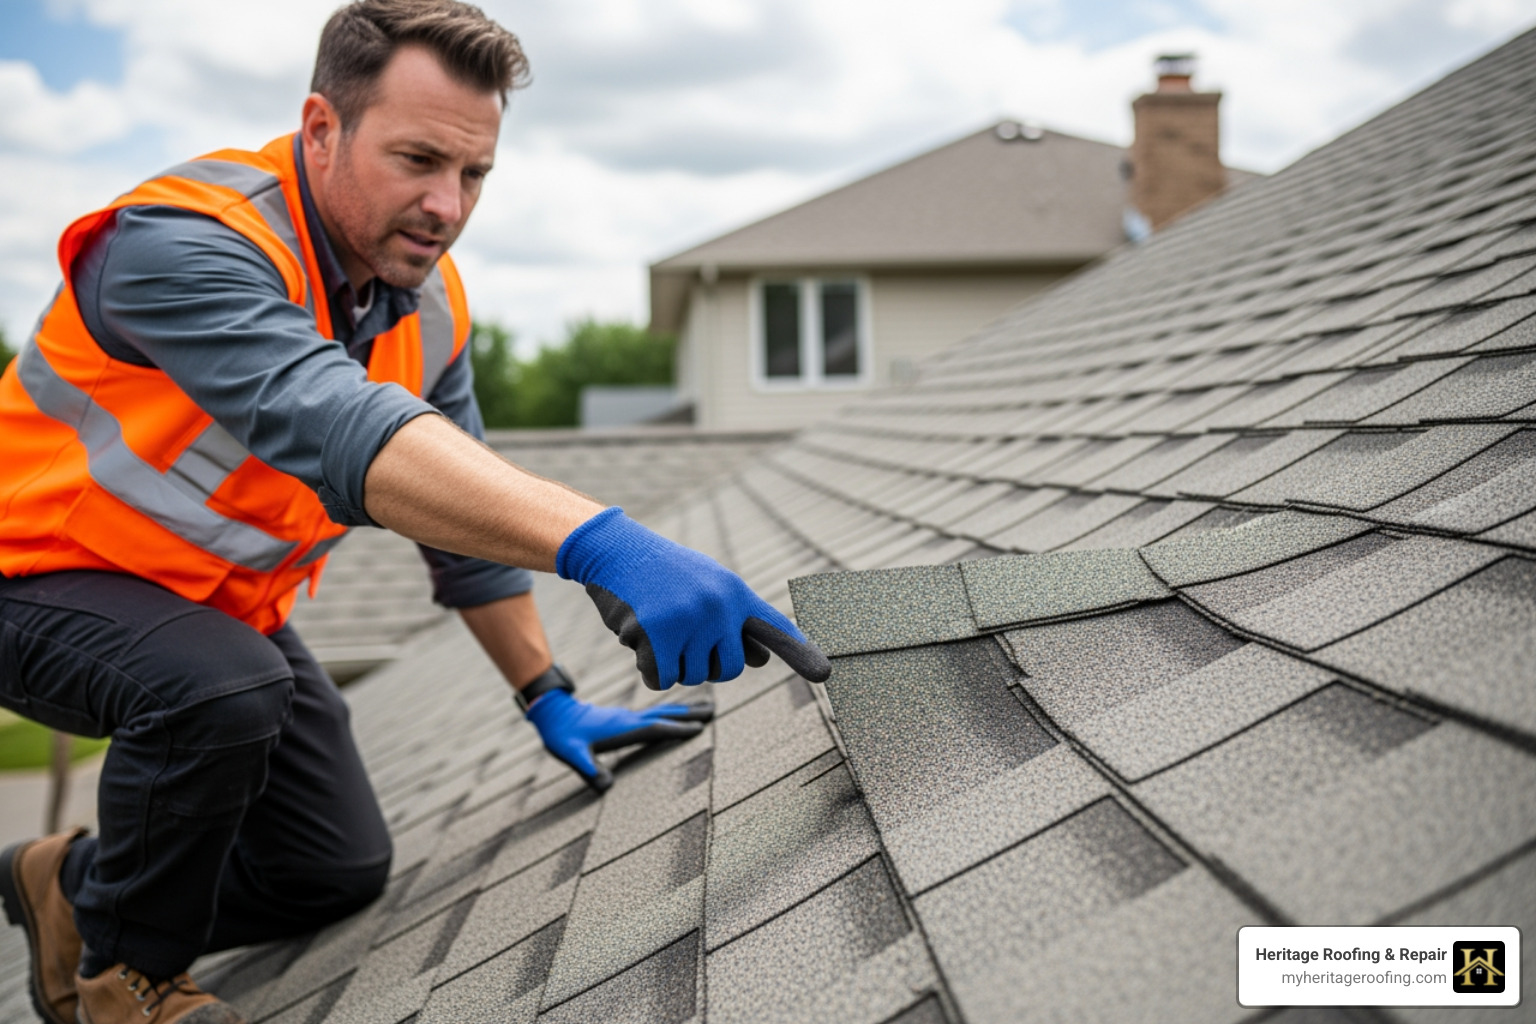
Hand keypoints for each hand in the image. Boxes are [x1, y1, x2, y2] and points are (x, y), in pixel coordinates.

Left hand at [526, 689, 710, 790]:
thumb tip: (605, 787)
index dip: (677, 729)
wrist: (552, 712)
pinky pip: (653, 714)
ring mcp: (627, 717)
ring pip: (661, 712)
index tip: (701, 728)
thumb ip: (588, 769)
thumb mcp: (572, 754)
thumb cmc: (561, 735)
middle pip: (665, 715)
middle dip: (689, 713)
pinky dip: (669, 712)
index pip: (656, 728)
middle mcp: (628, 719)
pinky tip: (672, 714)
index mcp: (622, 728)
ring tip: (704, 706)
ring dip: (683, 710)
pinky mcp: (623, 718)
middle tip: (714, 709)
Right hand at [556, 507, 831, 689]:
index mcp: (735, 592)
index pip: (774, 628)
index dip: (800, 652)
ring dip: (671, 663)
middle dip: (704, 664)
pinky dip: (649, 669)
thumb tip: (760, 660)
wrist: (616, 550)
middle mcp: (719, 606)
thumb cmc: (661, 573)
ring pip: (691, 676)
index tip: (825, 673)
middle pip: (728, 670)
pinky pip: (661, 679)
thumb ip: (733, 621)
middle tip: (681, 635)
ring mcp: (690, 619)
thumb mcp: (705, 587)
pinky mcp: (659, 634)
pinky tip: (638, 637)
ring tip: (657, 624)